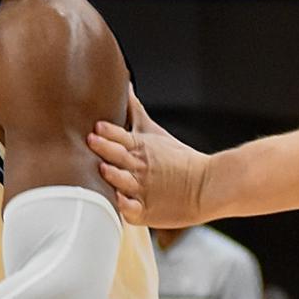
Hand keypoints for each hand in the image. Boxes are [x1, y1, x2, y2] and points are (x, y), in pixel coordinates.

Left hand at [86, 88, 208, 227]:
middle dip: (105, 148)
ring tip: (104, 168)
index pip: (120, 137)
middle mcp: (139, 167)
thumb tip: (125, 86)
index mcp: (141, 147)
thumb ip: (135, 111)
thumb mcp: (155, 131)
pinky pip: (131, 209)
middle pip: (118, 156)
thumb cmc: (178, 159)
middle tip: (92, 140)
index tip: (98, 127)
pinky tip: (118, 201)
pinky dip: (124, 206)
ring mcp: (141, 190)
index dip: (109, 133)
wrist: (206, 186)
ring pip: (122, 181)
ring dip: (114, 175)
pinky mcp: (144, 212)